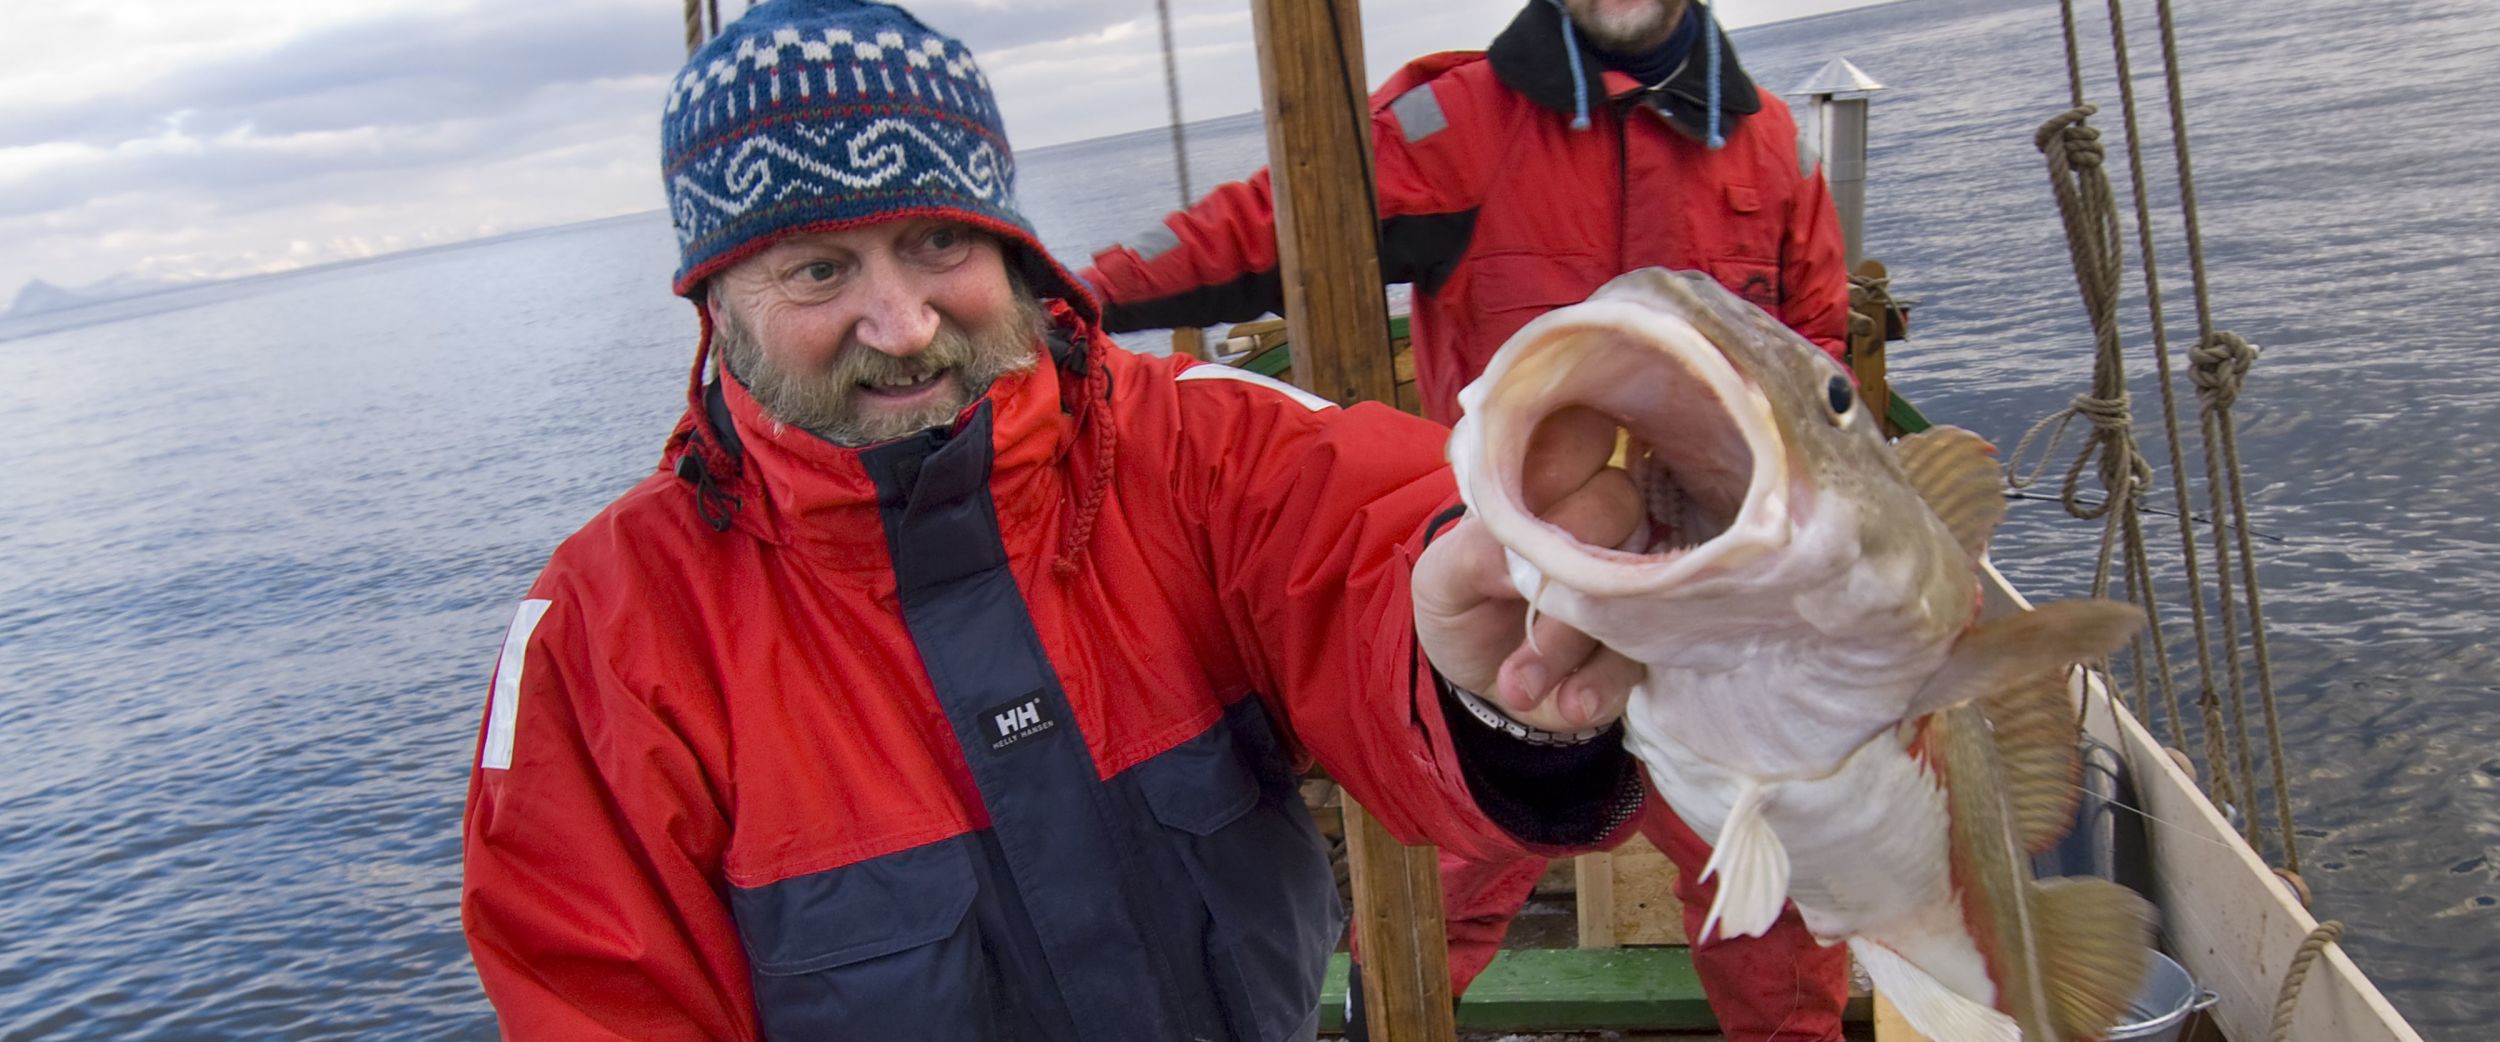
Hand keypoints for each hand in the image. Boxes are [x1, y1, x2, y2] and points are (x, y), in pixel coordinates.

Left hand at [1414, 406, 1644, 732]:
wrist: (1480, 680)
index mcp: (1551, 480)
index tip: (1523, 509)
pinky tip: (1568, 703)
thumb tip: (1520, 562)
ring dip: (1571, 643)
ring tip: (1516, 685)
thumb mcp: (1442, 576)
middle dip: (1561, 567)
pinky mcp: (1644, 643)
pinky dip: (1600, 686)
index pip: (1582, 432)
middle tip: (1513, 607)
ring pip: (1635, 585)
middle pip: (1619, 502)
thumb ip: (1472, 553)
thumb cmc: (1464, 601)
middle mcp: (1606, 517)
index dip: (1559, 464)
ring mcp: (1635, 578)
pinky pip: (1642, 658)